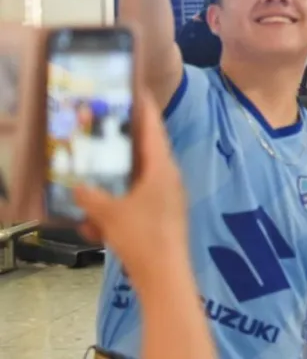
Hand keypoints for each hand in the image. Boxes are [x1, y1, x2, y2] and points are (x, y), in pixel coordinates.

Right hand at [73, 89, 187, 284]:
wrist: (165, 276)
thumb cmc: (142, 237)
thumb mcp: (109, 213)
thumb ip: (90, 197)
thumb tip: (77, 188)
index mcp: (162, 168)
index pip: (153, 130)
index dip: (145, 109)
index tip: (137, 90)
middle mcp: (169, 179)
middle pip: (145, 153)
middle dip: (124, 144)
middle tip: (105, 129)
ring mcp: (168, 199)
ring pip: (137, 181)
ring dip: (115, 182)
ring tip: (92, 179)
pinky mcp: (162, 218)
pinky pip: (137, 205)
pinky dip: (117, 210)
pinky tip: (95, 227)